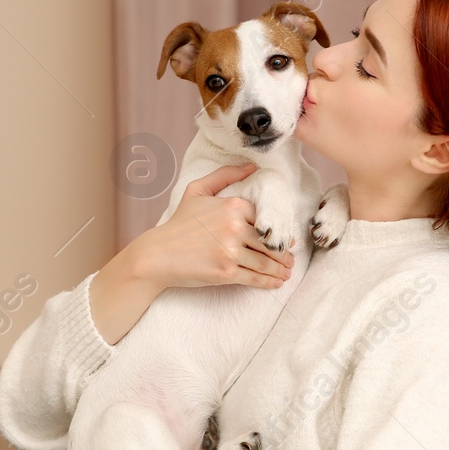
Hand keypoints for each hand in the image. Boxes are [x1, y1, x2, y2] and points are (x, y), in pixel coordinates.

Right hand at [128, 163, 294, 291]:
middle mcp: (235, 227)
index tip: (286, 242)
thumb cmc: (180, 222)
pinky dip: (269, 282)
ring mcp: (231, 251)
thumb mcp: (197, 190)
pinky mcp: (227, 272)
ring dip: (280, 270)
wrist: (159, 254)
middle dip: (283, 255)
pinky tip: (276, 282)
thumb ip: (225, 175)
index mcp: (233, 206)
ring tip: (286, 273)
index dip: (280, 233)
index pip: (267, 220)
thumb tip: (252, 167)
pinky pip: (255, 277)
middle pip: (270, 243)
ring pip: (266, 262)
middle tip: (289, 261)